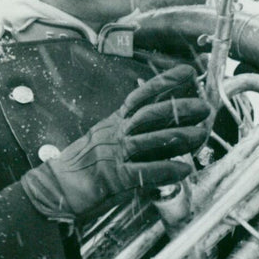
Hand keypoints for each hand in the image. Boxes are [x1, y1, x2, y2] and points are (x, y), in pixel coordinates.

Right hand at [20, 64, 211, 222]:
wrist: (53, 187)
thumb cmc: (82, 167)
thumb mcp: (106, 141)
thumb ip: (133, 135)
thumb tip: (167, 133)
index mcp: (114, 122)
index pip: (142, 95)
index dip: (165, 81)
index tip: (187, 71)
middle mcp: (115, 133)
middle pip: (151, 113)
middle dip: (181, 108)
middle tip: (205, 106)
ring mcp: (114, 154)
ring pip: (151, 139)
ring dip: (180, 137)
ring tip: (201, 135)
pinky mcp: (113, 177)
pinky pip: (144, 172)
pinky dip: (165, 170)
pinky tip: (183, 170)